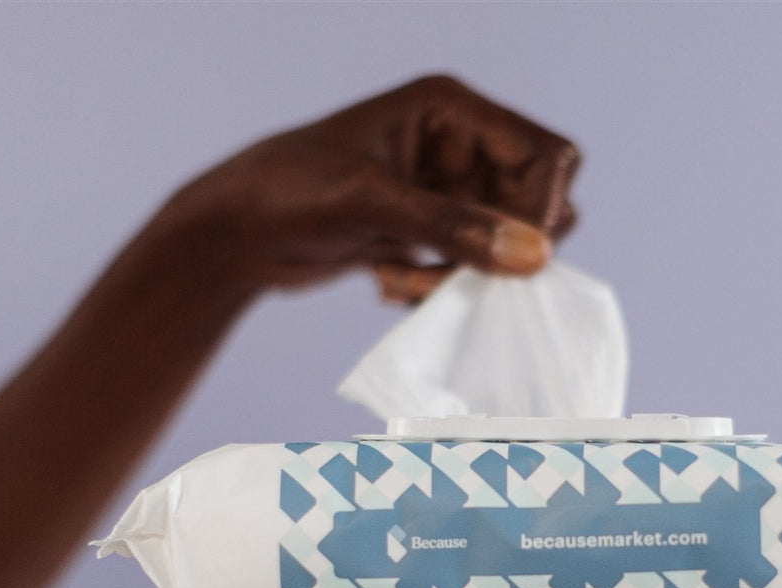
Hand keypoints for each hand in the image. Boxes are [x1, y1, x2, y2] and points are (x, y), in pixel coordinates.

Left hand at [160, 74, 579, 298]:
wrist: (234, 234)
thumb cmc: (287, 194)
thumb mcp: (371, 205)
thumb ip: (454, 228)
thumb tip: (534, 256)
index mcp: (449, 109)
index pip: (547, 155)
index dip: (542, 209)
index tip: (513, 255)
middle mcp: (457, 143)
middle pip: (538, 203)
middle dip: (499, 248)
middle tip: (448, 271)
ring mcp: (446, 188)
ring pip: (506, 244)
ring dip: (464, 275)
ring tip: (401, 279)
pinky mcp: (430, 228)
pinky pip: (472, 266)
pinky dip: (441, 285)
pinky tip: (389, 282)